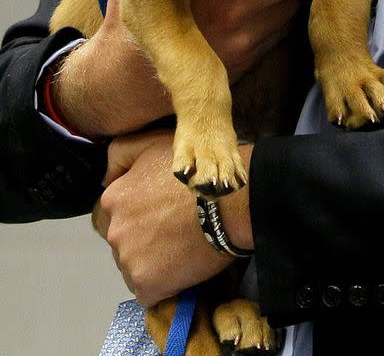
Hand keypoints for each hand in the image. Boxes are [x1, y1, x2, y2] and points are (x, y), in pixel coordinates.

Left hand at [93, 130, 253, 305]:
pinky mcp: (146, 285)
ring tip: (179, 248)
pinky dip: (163, 284)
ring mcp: (128, 261)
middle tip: (170, 231)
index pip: (110, 216)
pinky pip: (148, 291)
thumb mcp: (150, 144)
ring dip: (150, 262)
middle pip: (121, 242)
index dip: (134, 215)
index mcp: (113, 200)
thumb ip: (118, 154)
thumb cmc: (194, 170)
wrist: (227, 202)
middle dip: (140, 239)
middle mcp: (114, 231)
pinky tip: (181, 266)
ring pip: (133, 266)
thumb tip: (105, 177)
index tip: (156, 214)